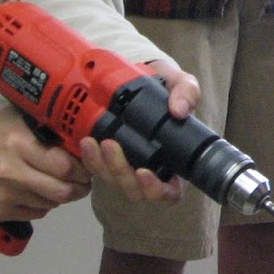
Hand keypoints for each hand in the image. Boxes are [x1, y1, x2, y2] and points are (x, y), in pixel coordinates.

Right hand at [0, 105, 93, 222]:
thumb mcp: (16, 120)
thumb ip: (46, 126)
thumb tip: (80, 135)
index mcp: (19, 144)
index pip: (65, 165)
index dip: (83, 169)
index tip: (88, 166)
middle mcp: (12, 172)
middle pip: (62, 190)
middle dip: (79, 188)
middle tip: (84, 182)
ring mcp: (4, 195)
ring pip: (51, 203)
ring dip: (61, 196)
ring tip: (62, 185)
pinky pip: (35, 213)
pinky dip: (44, 205)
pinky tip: (39, 193)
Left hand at [76, 59, 200, 203]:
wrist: (145, 81)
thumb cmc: (167, 90)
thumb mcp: (182, 84)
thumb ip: (187, 92)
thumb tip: (180, 110)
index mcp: (176, 163)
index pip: (169, 191)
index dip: (155, 188)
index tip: (144, 172)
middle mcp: (153, 172)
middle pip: (135, 190)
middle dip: (120, 171)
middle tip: (111, 145)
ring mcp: (129, 169)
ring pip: (114, 183)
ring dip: (102, 166)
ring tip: (92, 142)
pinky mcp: (109, 162)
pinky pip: (99, 172)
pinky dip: (91, 161)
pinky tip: (86, 143)